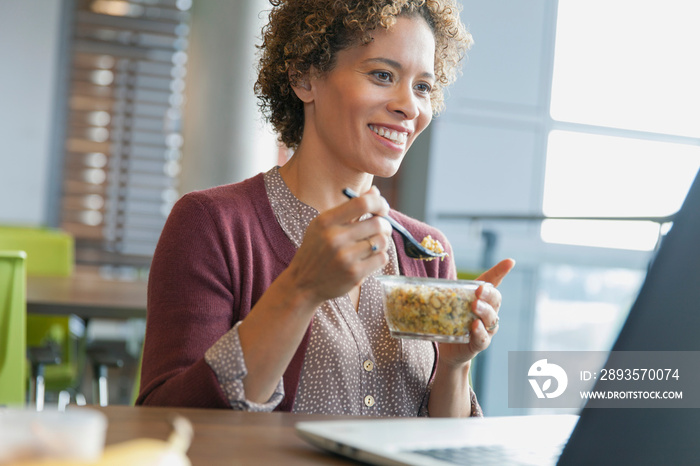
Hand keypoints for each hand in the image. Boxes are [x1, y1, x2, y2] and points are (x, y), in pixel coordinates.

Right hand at [286, 186, 392, 303]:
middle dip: (385, 225)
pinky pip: (381, 258)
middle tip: (382, 229)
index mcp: (326, 221)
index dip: (379, 203)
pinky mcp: (354, 274)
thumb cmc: (316, 250)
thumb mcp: (324, 225)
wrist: (303, 283)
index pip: (362, 203)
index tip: (382, 208)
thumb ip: (350, 208)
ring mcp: (345, 257)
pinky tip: (368, 258)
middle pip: (377, 223)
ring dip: (382, 242)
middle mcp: (335, 238)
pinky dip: (379, 257)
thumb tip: (375, 192)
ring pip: (382, 241)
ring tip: (372, 245)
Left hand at [437, 258, 515, 366]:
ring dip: (484, 311)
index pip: (493, 283)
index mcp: (482, 299)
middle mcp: (488, 313)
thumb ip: (442, 289)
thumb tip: (418, 277)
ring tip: (475, 306)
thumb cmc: (451, 321)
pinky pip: (483, 338)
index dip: (500, 272)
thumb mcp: (447, 302)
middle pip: (495, 301)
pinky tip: (475, 326)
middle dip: (489, 294)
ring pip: (491, 319)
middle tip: (480, 290)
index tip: (509, 261)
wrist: (448, 349)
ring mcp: (486, 329)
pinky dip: (480, 332)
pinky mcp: (479, 344)